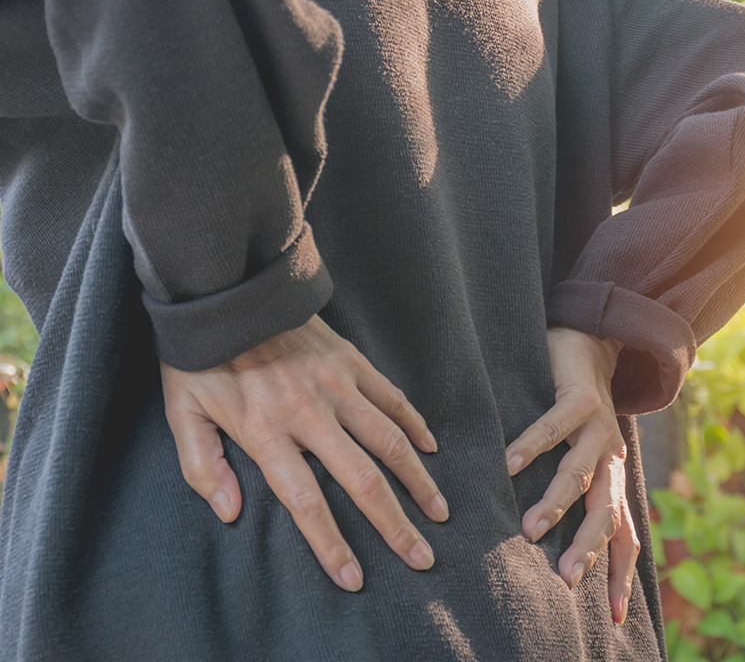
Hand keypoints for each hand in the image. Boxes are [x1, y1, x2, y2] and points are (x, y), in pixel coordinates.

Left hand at [161, 314, 447, 591]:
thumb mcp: (182, 413)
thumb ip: (202, 465)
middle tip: (421, 556)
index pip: (306, 501)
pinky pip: (393, 398)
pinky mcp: (351, 361)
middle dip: (395, 525)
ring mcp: (336, 384)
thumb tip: (230, 512)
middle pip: (362, 479)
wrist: (227, 290)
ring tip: (439, 511)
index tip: (354, 577)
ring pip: (389, 440)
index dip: (332, 544)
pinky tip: (430, 449)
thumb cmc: (200, 359)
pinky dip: (415, 425)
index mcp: (266, 432)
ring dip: (418, 481)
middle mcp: (309, 412)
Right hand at [505, 327, 640, 623]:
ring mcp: (599, 429)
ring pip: (579, 474)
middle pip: (607, 514)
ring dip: (555, 504)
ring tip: (530, 529)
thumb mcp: (582, 458)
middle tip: (565, 579)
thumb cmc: (577, 411)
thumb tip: (538, 544)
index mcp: (613, 479)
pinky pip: (554, 427)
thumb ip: (572, 495)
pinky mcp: (581, 400)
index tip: (615, 617)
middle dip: (588, 549)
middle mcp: (612, 459)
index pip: (623, 536)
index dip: (620, 575)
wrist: (592, 344)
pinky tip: (509, 465)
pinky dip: (531, 447)